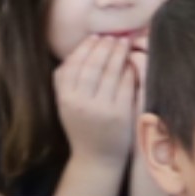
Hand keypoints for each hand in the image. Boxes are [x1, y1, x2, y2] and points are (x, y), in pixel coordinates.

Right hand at [52, 24, 145, 154]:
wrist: (96, 158)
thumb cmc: (81, 127)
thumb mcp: (64, 105)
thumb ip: (64, 81)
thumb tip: (75, 51)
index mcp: (65, 99)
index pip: (74, 65)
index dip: (85, 48)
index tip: (95, 37)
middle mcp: (81, 103)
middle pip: (93, 66)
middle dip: (104, 47)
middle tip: (112, 36)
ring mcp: (101, 109)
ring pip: (110, 73)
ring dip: (118, 54)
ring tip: (123, 43)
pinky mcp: (121, 114)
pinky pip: (126, 85)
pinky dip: (129, 71)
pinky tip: (131, 63)